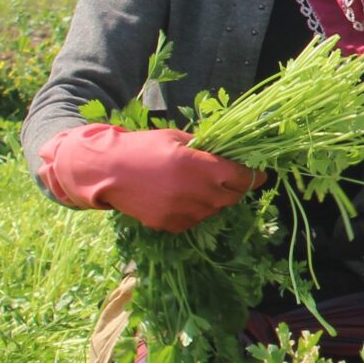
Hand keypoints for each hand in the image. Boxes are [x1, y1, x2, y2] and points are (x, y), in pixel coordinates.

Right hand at [38, 122, 261, 232]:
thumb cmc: (143, 148)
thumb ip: (206, 148)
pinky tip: (179, 197)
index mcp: (199, 166)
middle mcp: (194, 191)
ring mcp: (182, 211)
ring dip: (213, 200)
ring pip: (213, 210)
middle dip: (234, 188)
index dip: (253, 176)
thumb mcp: (177, 138)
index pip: (241, 177)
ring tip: (195, 186)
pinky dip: (194, 211)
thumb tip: (230, 153)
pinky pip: (193, 220)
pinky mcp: (169, 224)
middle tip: (227, 179)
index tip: (258, 174)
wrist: (105, 171)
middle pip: (231, 197)